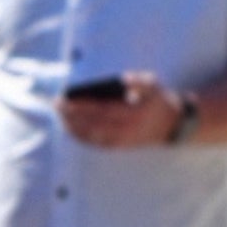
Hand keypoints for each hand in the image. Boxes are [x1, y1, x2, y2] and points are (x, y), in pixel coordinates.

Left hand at [60, 71, 182, 150]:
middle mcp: (125, 131)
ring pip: (92, 137)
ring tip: (60, 117)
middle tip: (56, 106)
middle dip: (72, 116)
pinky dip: (81, 138)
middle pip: (92, 125)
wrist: (170, 125)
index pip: (101, 110)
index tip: (66, 99)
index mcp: (133, 114)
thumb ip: (139, 82)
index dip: (81, 106)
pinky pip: (96, 144)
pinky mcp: (118, 147)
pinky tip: (70, 129)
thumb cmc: (157, 100)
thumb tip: (124, 79)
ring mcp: (121, 141)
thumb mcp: (153, 85)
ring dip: (73, 128)